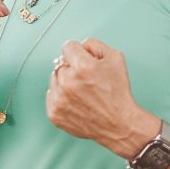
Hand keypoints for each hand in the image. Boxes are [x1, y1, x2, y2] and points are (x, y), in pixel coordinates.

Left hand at [45, 38, 151, 156]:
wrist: (118, 123)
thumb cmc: (118, 92)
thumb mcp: (115, 59)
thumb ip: (95, 45)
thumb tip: (80, 45)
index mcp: (83, 67)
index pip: (68, 46)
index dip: (79, 53)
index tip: (85, 62)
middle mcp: (68, 82)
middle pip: (60, 63)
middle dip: (72, 68)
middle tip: (86, 80)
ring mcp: (59, 99)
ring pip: (54, 79)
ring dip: (65, 82)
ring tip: (82, 92)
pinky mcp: (54, 113)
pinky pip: (51, 95)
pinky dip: (61, 97)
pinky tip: (76, 102)